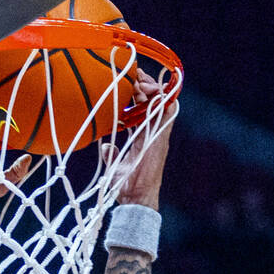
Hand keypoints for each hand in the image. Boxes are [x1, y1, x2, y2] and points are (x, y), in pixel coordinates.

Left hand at [111, 69, 176, 210]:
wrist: (136, 198)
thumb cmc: (125, 185)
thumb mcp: (115, 165)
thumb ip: (111, 154)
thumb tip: (105, 145)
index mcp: (142, 135)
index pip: (142, 108)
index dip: (137, 92)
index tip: (127, 82)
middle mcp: (152, 132)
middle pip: (154, 100)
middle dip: (145, 84)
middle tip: (134, 75)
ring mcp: (158, 134)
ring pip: (162, 103)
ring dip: (152, 89)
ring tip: (139, 82)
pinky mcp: (162, 139)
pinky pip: (168, 113)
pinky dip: (163, 99)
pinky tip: (152, 91)